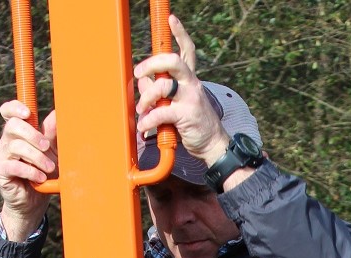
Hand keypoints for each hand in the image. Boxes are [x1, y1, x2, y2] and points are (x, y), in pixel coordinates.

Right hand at [0, 101, 57, 239]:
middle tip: (47, 147)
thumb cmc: (44, 175)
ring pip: (15, 146)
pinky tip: (39, 178)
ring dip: (36, 157)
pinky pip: (12, 166)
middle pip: (13, 126)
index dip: (15, 108)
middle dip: (33, 135)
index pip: (8, 112)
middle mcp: (7, 142)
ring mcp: (1, 156)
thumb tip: (57, 114)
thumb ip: (52, 134)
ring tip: (49, 169)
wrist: (36, 203)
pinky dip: (29, 171)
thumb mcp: (52, 153)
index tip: (27, 112)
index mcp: (18, 133)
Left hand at [134, 16, 229, 167]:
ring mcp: (190, 98)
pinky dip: (148, 120)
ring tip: (141, 110)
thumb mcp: (175, 104)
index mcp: (190, 79)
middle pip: (171, 61)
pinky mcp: (186, 114)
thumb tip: (141, 83)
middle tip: (138, 73)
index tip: (171, 19)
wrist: (211, 144)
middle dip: (151, 64)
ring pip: (162, 86)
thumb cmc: (192, 124)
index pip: (187, 51)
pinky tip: (144, 127)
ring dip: (145, 98)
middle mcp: (192, 84)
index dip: (180, 33)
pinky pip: (161, 112)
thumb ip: (158, 92)